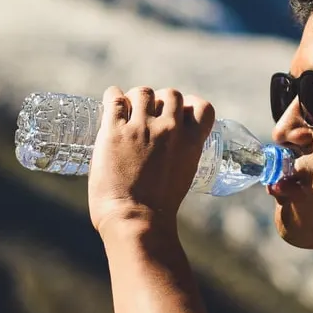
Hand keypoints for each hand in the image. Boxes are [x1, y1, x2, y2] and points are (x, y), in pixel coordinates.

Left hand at [88, 85, 216, 233]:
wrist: (135, 220)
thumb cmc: (158, 208)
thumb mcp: (183, 176)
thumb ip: (180, 155)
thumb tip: (168, 149)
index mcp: (191, 142)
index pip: (202, 107)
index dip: (190, 105)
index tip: (180, 113)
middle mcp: (169, 129)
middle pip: (170, 94)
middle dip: (160, 100)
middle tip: (148, 113)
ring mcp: (141, 128)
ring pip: (142, 92)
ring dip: (135, 98)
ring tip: (127, 109)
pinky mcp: (114, 131)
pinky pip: (114, 99)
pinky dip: (112, 97)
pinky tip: (110, 101)